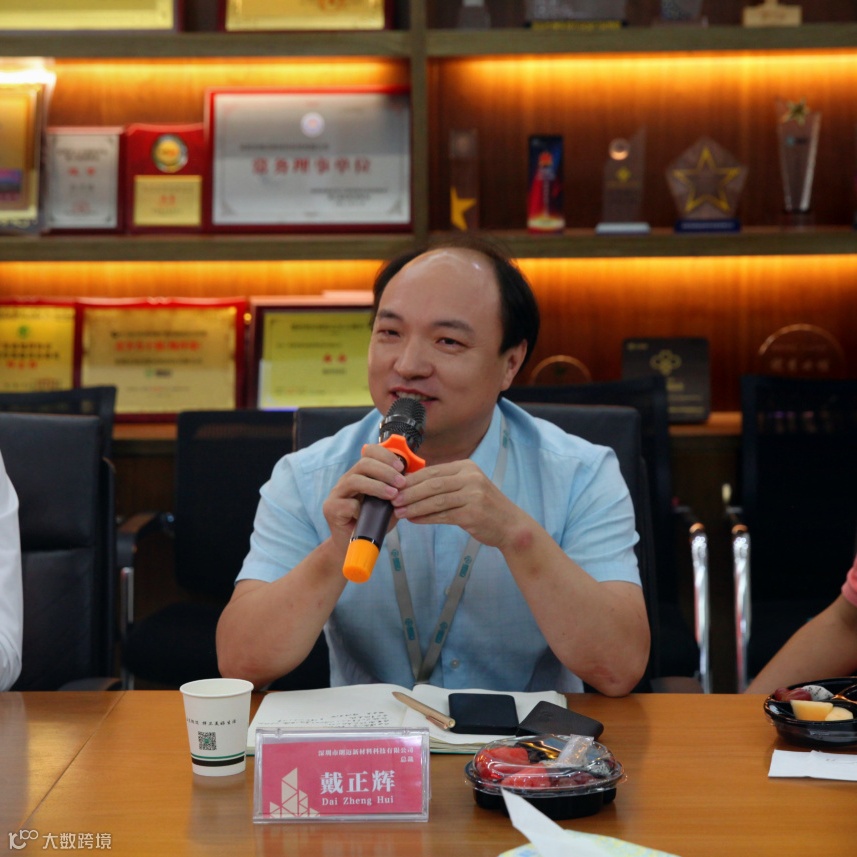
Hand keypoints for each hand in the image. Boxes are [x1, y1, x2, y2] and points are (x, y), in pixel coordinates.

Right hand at [322, 443, 406, 551]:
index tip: (401, 467)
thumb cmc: (372, 522)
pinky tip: (370, 517)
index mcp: (361, 474)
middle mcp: (347, 480)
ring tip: (392, 495)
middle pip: (363, 463)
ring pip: (354, 480)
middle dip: (385, 470)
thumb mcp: (389, 505)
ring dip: (377, 486)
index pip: (369, 452)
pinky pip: (348, 504)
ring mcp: (337, 494)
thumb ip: (398, 492)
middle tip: (401, 482)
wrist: (352, 545)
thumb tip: (412, 480)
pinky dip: (362, 509)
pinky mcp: (331, 509)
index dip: (385, 455)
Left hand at [391, 460, 520, 549]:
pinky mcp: (473, 513)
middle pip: (432, 484)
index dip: (412, 479)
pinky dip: (426, 518)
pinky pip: (443, 515)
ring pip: (436, 500)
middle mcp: (471, 477)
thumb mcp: (468, 487)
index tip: (394, 486)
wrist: (511, 525)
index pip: (433, 471)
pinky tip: (414, 520)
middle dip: (409, 492)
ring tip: (399, 512)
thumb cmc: (484, 507)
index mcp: (467, 467)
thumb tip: (410, 485)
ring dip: (414, 506)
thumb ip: (444, 484)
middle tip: (392, 500)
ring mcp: (473, 495)